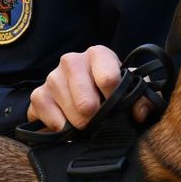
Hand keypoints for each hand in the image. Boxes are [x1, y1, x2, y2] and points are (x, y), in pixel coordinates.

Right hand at [28, 45, 154, 130]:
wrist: (85, 97)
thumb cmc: (111, 92)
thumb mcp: (130, 91)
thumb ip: (142, 99)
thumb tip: (140, 112)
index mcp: (98, 54)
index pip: (108, 78)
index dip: (115, 100)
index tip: (118, 108)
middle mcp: (72, 60)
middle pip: (86, 102)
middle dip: (95, 118)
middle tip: (100, 120)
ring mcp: (52, 77)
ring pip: (69, 113)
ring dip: (79, 124)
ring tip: (85, 122)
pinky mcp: (38, 94)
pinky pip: (48, 117)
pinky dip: (59, 127)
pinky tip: (67, 125)